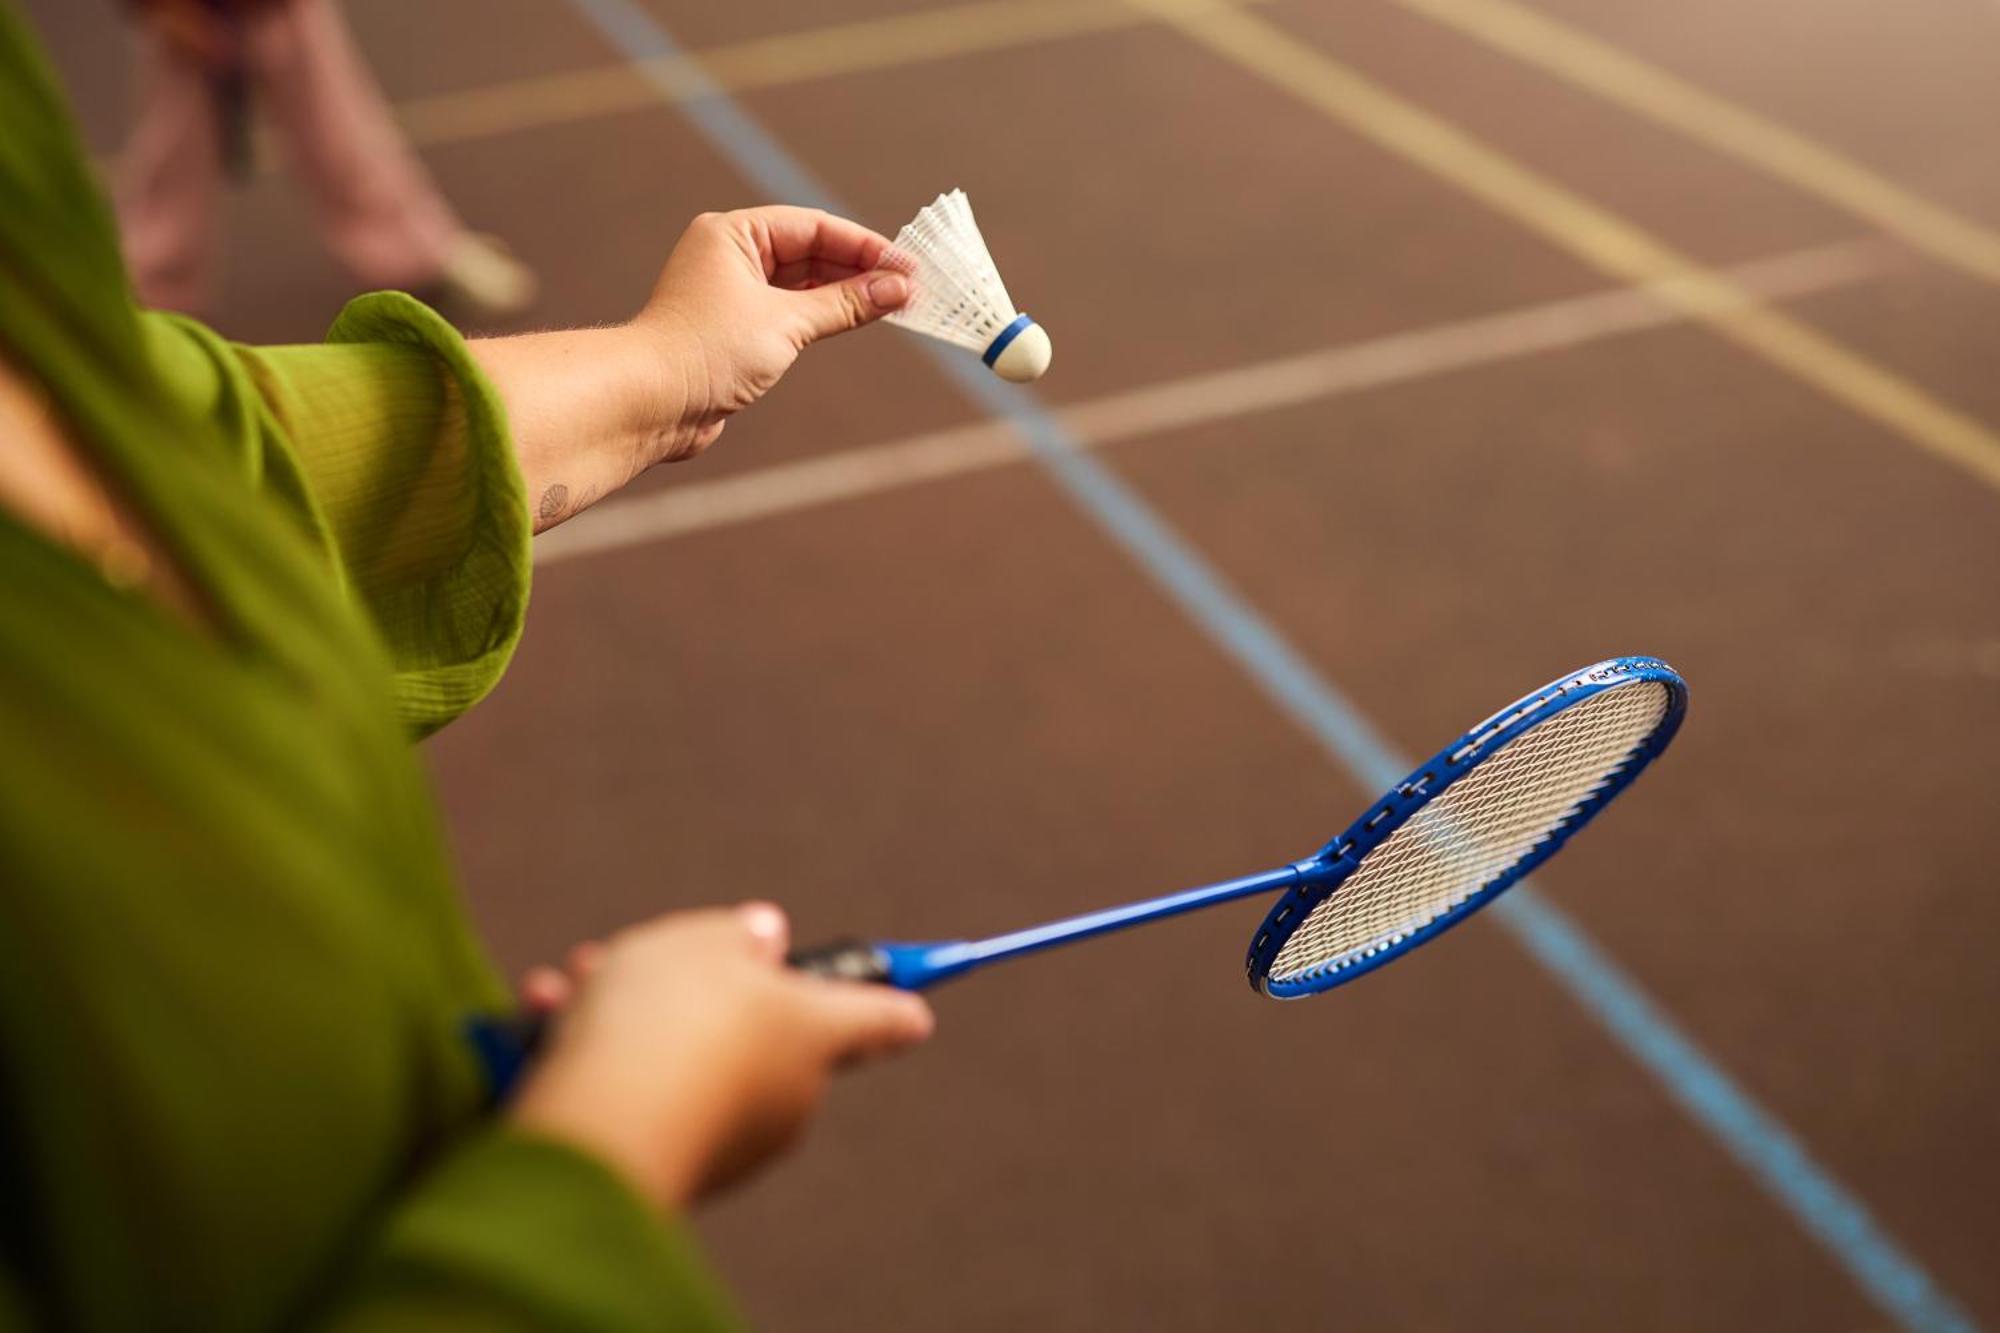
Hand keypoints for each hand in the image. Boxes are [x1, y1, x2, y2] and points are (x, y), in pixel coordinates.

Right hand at [508, 903, 932, 1208]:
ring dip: (626, 1019)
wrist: (608, 1120)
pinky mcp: (678, 1170)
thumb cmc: (668, 1017)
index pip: (875, 1016)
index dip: (895, 1005)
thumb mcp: (702, 940)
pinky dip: (597, 1060)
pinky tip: (546, 1028)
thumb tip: (764, 938)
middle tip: (632, 957)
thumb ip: (738, 935)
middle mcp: (788, 1094)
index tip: (920, 1012)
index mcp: (817, 1029)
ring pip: (685, 1058)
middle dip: (689, 990)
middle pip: (754, 1028)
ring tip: (573, 987)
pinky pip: (643, 1097)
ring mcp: (736, 1139)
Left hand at [634, 207, 909, 462]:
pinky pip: (790, 312)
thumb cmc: (705, 352)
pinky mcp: (735, 329)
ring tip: (893, 304)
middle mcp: (729, 256)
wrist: (650, 403)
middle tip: (908, 287)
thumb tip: (897, 288)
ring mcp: (731, 293)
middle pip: (809, 252)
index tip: (906, 265)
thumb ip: (845, 304)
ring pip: (801, 284)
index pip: (812, 227)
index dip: (864, 246)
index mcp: (732, 234)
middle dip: (859, 270)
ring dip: (845, 294)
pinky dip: (822, 315)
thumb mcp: (786, 323)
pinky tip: (856, 320)